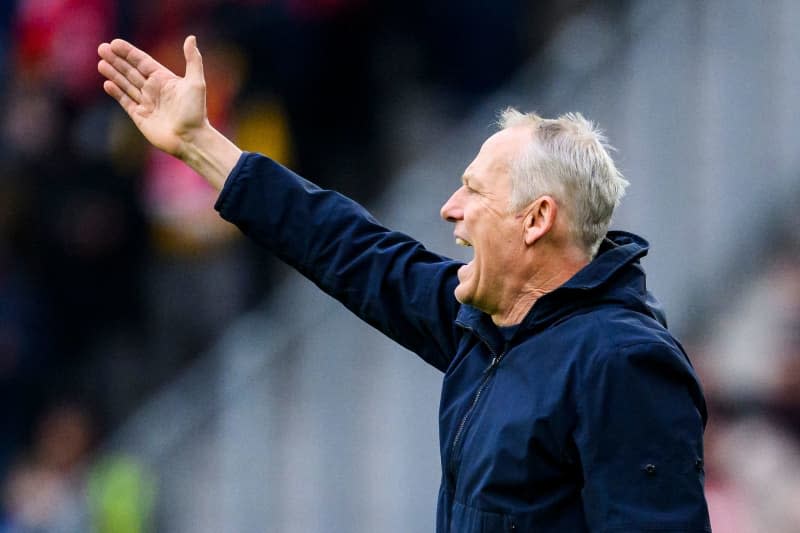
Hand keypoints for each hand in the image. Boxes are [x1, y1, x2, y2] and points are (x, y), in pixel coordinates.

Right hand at [98, 36, 207, 158]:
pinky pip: (126, 102)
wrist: (190, 139)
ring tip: (101, 63)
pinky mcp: (140, 117)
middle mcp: (154, 90)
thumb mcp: (196, 83)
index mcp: (165, 80)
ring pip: (126, 84)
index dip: (129, 52)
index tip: (114, 43)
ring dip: (113, 74)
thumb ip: (193, 60)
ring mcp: (146, 103)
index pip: (143, 62)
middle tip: (101, 48)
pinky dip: (117, 93)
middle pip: (131, 71)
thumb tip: (191, 38)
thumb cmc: (195, 112)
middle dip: (116, 60)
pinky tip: (107, 84)